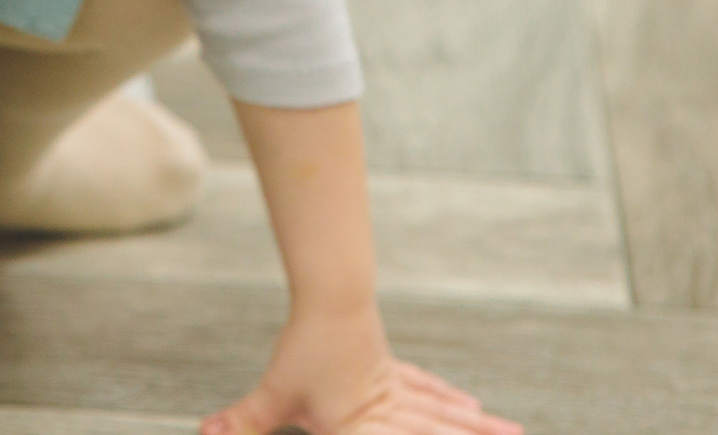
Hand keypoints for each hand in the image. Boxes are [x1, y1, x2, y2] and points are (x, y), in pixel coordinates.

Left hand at [204, 308, 518, 434]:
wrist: (331, 296)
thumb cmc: (302, 350)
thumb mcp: (272, 394)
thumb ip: (244, 422)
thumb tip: (206, 433)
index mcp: (363, 428)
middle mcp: (389, 411)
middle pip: (435, 432)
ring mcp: (395, 388)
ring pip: (442, 414)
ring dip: (474, 426)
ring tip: (511, 430)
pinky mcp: (390, 368)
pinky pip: (428, 390)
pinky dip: (449, 400)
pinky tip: (469, 405)